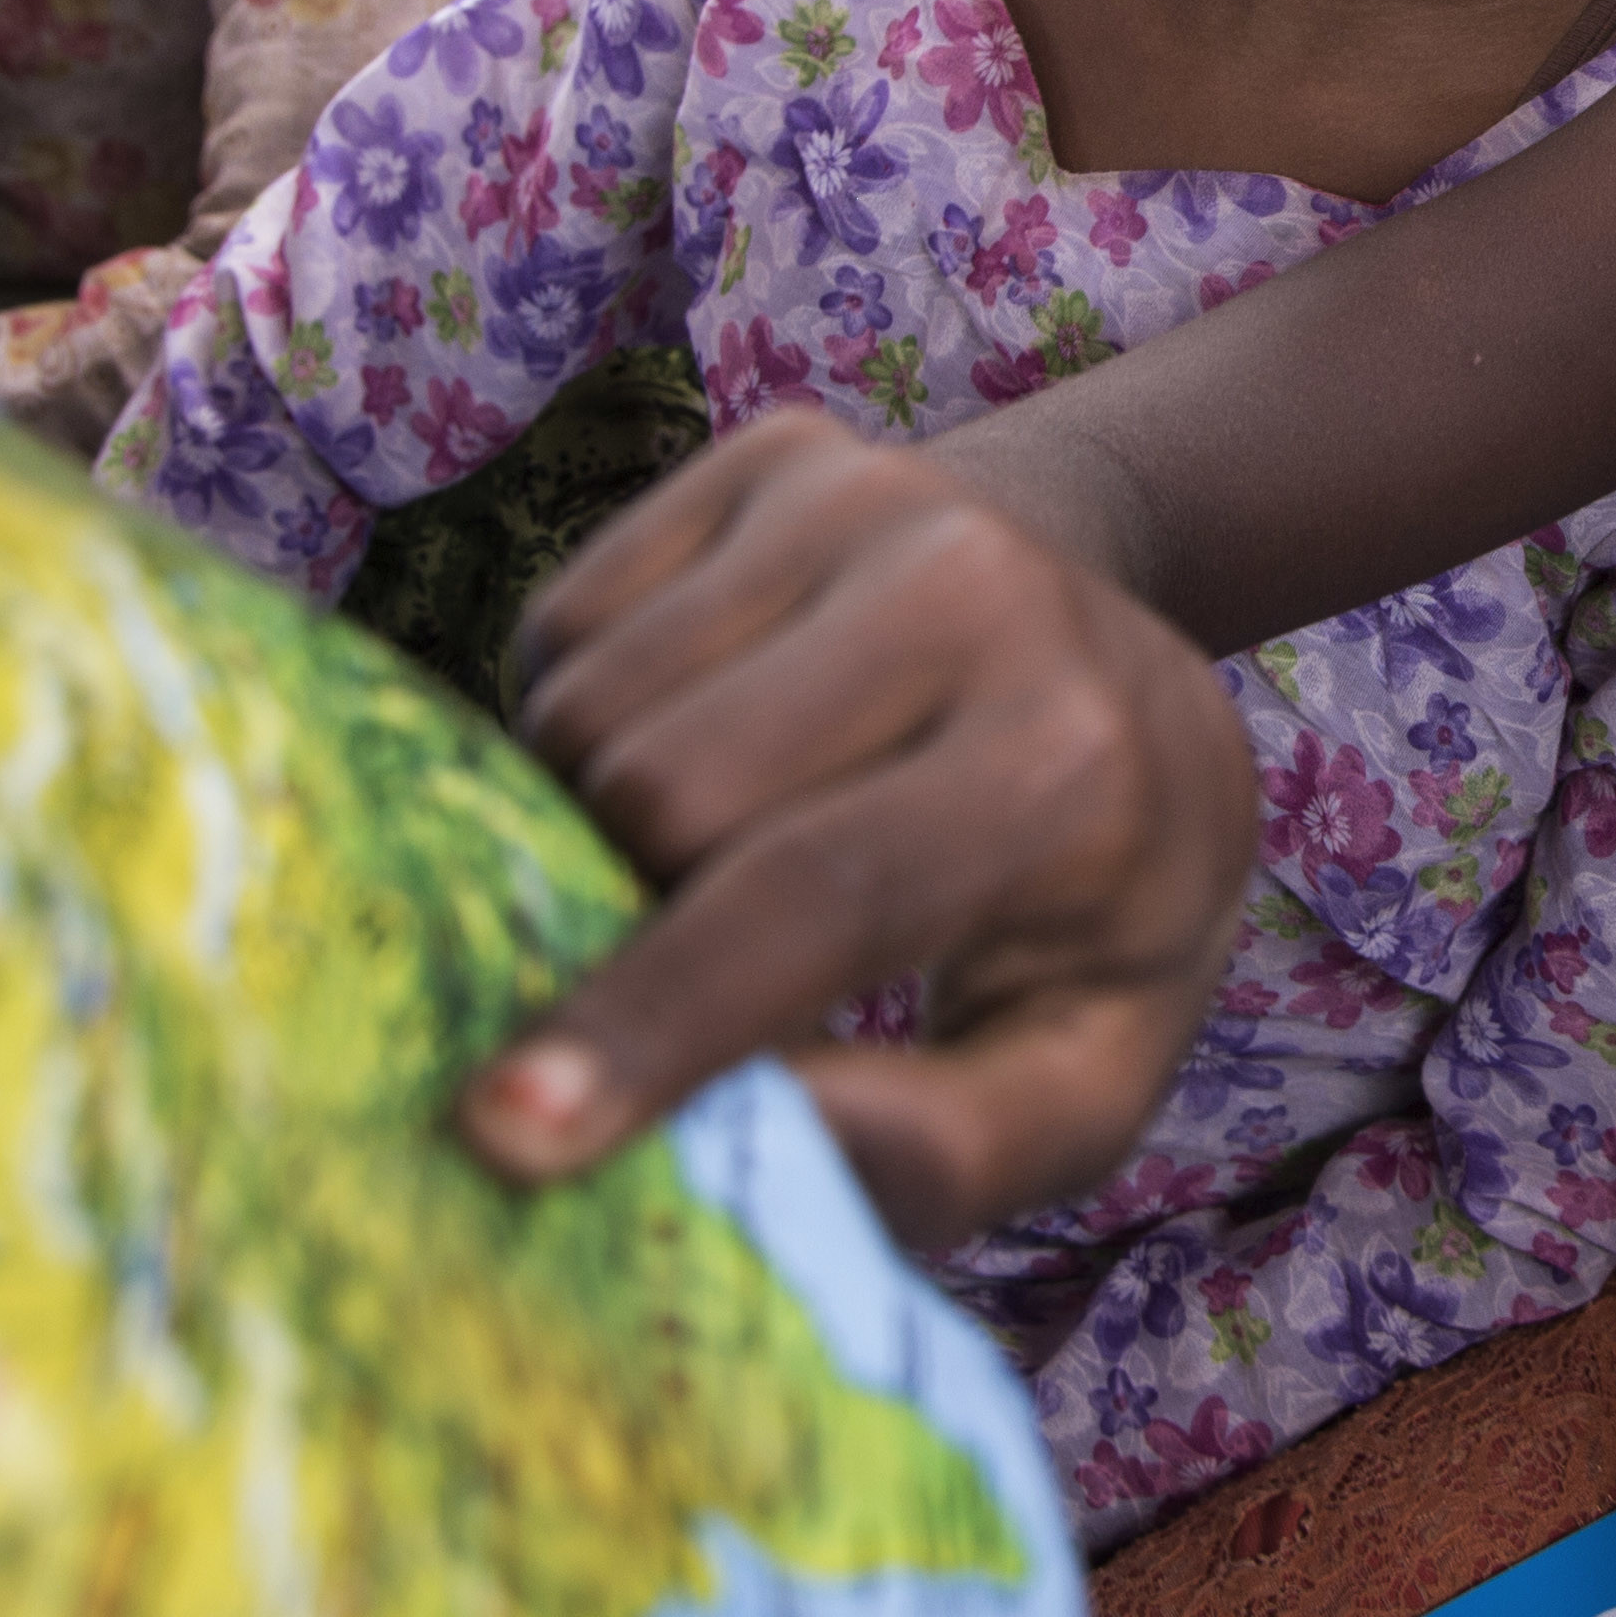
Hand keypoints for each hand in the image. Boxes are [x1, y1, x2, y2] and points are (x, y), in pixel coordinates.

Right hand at [470, 410, 1260, 1245]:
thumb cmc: (1090, 909)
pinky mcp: (778, 454)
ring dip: (591, 820)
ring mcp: (867, 496)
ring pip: (586, 708)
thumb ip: (942, 1153)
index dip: (653, 1018)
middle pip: (658, 790)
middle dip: (623, 909)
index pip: (816, 896)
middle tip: (686, 962)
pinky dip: (586, 726)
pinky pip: (565, 627)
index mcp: (1070, 765)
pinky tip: (710, 743)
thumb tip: (743, 1162)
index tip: (500, 1132)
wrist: (1115, 657)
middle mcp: (970, 591)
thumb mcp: (1086, 1067)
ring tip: (717, 855)